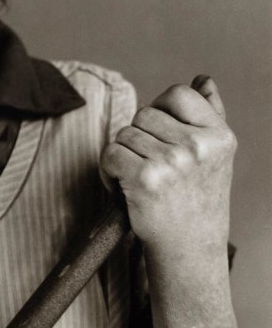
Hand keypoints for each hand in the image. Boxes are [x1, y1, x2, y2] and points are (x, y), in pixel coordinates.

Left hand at [100, 76, 235, 259]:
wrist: (189, 248)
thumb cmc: (197, 200)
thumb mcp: (215, 156)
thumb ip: (210, 115)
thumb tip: (203, 79)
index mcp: (218, 136)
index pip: (178, 94)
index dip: (160, 108)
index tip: (158, 132)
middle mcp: (198, 146)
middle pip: (144, 113)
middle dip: (139, 137)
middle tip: (150, 165)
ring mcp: (172, 162)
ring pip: (124, 134)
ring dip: (123, 155)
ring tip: (139, 179)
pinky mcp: (145, 180)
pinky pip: (110, 154)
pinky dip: (108, 171)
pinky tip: (123, 188)